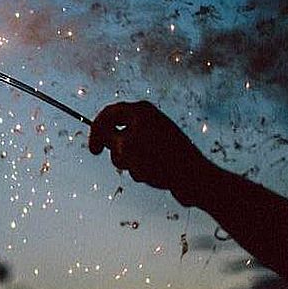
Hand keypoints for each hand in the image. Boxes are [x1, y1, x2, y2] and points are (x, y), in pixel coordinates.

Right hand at [88, 101, 208, 205]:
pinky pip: (141, 158)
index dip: (96, 131)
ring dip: (129, 162)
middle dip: (117, 151)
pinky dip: (141, 167)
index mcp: (140, 110)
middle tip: (122, 163)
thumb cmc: (159, 159)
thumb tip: (102, 133)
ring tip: (142, 169)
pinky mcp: (162, 151)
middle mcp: (148, 119)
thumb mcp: (125, 146)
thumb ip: (108, 137)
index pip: (108, 114)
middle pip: (117, 132)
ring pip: (128, 148)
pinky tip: (152, 174)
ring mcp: (155, 135)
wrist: (193, 178)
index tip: (94, 152)